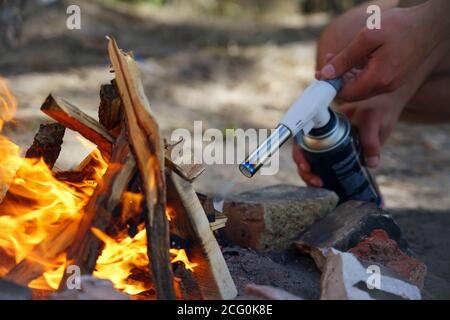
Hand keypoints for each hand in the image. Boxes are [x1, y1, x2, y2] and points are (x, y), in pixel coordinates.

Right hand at [293, 91, 405, 186]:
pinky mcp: (340, 154)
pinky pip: (325, 166)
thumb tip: (370, 163)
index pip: (303, 138)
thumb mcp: (373, 121)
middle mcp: (323, 134)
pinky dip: (323, 177)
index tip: (306, 166)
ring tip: (320, 185)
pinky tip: (327, 185)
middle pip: (304, 153)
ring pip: (312, 162)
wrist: (386, 105)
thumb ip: (371, 140)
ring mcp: (330, 144)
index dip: (300, 154)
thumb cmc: (377, 108)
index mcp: (325, 123)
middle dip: (305, 170)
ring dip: (311, 175)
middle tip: (316, 181)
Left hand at [318, 5, 440, 100]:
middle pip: (353, 92)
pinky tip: (353, 59)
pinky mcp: (394, 77)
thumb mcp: (367, 37)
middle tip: (328, 62)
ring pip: (361, 86)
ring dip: (347, 75)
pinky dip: (359, 72)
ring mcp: (391, 83)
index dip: (331, 85)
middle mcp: (385, 86)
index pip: (346, 94)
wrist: (432, 24)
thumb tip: (327, 73)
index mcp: (378, 79)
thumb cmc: (402, 26)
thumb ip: (345, 58)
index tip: (321, 74)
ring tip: (336, 58)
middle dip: (337, 79)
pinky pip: (371, 81)